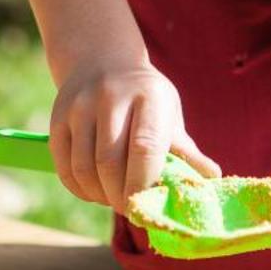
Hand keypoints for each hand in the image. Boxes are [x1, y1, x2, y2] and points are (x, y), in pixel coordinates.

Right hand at [49, 60, 219, 212]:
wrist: (102, 59)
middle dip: (121, 197)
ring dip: (99, 196)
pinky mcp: (57, 119)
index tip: (148, 208)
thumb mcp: (169, 113)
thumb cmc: (145, 96)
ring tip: (113, 200)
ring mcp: (79, 107)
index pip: (144, 147)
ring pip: (84, 168)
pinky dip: (80, 189)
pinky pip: (64, 166)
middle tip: (132, 211)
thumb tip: (213, 179)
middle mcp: (110, 98)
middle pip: (110, 162)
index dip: (144, 184)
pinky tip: (95, 192)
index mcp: (148, 97)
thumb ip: (185, 149)